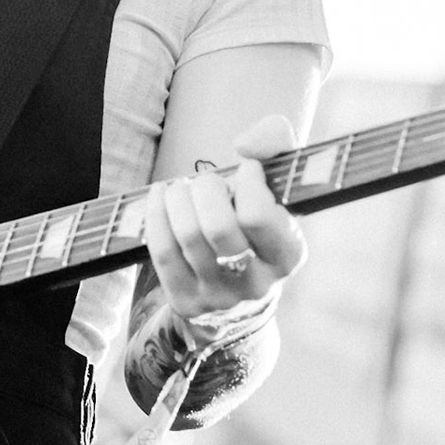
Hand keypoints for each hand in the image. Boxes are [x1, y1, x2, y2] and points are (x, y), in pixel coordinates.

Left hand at [144, 114, 307, 328]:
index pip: (258, 216)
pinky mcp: (186, 301)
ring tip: (184, 188)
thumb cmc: (258, 220)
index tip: (246, 170)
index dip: (247, 181)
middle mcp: (256, 283)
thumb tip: (245, 145)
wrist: (239, 289)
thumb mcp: (279, 183)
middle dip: (206, 189)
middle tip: (209, 182)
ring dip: (179, 196)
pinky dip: (157, 213)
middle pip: (218, 227)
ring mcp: (218, 296)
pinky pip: (162, 251)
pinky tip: (162, 196)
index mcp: (288, 255)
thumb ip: (276, 143)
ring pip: (187, 235)